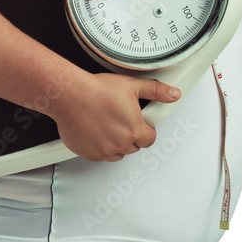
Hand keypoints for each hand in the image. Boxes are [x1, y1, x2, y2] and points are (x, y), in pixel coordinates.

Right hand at [51, 71, 180, 161]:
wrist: (70, 95)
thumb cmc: (96, 90)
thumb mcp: (132, 85)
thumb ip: (156, 91)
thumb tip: (172, 93)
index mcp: (134, 130)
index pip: (150, 139)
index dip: (146, 129)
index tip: (141, 122)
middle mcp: (120, 144)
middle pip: (134, 146)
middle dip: (131, 135)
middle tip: (121, 119)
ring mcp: (103, 150)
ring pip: (117, 153)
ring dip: (117, 143)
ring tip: (108, 124)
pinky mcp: (88, 153)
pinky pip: (99, 156)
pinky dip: (100, 147)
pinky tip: (96, 131)